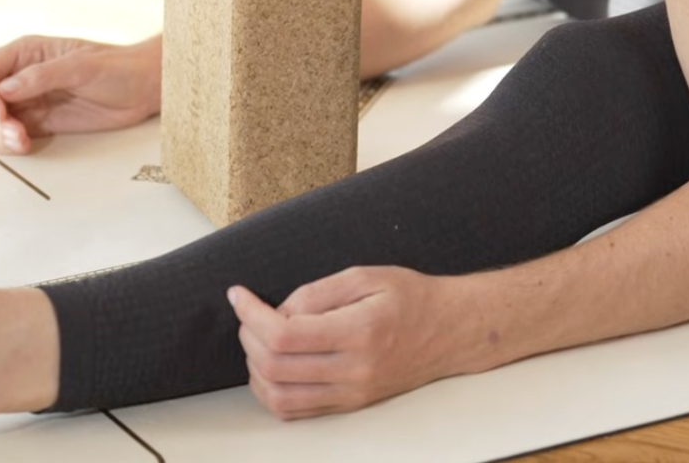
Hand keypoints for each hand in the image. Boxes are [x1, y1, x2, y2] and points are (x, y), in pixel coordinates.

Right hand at [0, 34, 161, 153]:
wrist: (142, 88)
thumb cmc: (117, 67)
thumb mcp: (81, 66)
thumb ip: (41, 76)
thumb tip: (3, 90)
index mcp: (23, 53)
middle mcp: (18, 76)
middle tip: (15, 133)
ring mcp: (25, 101)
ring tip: (22, 141)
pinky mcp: (35, 123)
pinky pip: (7, 137)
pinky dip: (8, 145)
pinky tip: (25, 145)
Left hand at [228, 266, 462, 419]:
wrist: (450, 331)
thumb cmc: (411, 298)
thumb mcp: (366, 276)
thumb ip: (317, 293)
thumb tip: (277, 311)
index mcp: (359, 332)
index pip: (284, 335)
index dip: (251, 314)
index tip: (238, 295)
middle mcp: (355, 370)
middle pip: (275, 367)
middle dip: (248, 336)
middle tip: (249, 313)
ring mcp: (352, 393)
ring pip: (280, 396)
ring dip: (254, 368)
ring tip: (257, 339)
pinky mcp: (351, 404)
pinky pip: (296, 411)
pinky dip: (271, 391)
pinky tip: (271, 366)